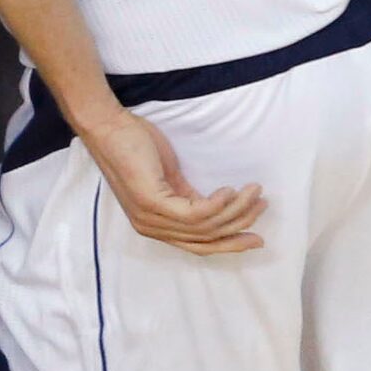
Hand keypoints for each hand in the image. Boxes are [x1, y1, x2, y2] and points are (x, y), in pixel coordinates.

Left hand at [78, 110, 264, 254]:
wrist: (107, 125)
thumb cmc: (135, 146)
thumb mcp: (168, 178)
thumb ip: (188, 196)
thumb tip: (218, 205)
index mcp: (156, 225)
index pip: (199, 245)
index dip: (229, 242)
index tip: (256, 236)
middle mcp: (152, 228)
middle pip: (205, 241)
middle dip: (239, 229)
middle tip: (263, 210)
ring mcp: (150, 217)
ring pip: (205, 227)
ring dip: (236, 210)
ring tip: (255, 192)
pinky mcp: (151, 202)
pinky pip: (195, 212)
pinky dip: (218, 204)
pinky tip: (230, 191)